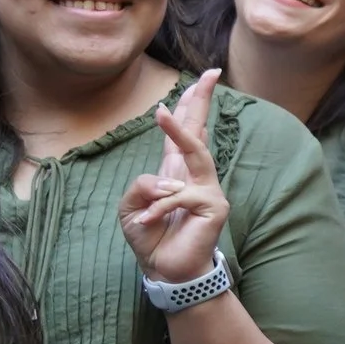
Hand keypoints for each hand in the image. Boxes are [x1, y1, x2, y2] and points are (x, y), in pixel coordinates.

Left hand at [119, 69, 231, 285]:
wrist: (166, 271)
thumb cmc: (150, 237)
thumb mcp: (131, 207)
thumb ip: (141, 186)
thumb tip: (165, 182)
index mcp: (176, 171)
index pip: (186, 130)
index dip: (193, 103)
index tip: (204, 76)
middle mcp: (196, 175)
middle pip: (200, 130)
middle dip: (204, 100)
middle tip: (212, 73)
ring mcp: (209, 190)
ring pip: (196, 153)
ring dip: (178, 131)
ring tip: (161, 112)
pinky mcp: (213, 207)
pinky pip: (179, 197)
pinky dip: (158, 208)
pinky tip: (147, 220)